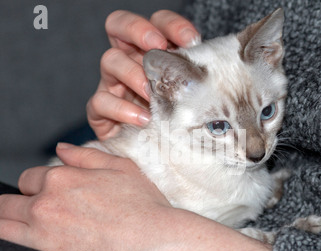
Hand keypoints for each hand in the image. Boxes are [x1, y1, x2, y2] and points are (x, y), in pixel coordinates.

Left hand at [0, 144, 274, 250]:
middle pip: (12, 199)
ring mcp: (41, 227)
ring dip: (8, 218)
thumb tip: (62, 148)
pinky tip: (20, 235)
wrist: (151, 240)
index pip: (31, 177)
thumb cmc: (142, 203)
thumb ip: (86, 156)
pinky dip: (9, 235)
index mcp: (63, 177)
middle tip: (38, 210)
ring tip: (22, 223)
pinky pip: (7, 240)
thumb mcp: (121, 168)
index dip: (39, 184)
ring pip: (2, 220)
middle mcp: (47, 200)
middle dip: (20, 201)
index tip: (49, 193)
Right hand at [87, 10, 199, 139]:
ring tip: (151, 93)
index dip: (171, 24)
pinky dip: (121, 109)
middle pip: (118, 26)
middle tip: (157, 47)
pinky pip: (100, 102)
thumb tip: (215, 62)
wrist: (153, 151)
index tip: (191, 40)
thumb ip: (192, 76)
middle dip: (137, 30)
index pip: (156, 23)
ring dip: (132, 73)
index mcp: (149, 52)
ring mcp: (111, 84)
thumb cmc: (173, 119)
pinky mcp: (101, 112)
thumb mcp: (186, 94)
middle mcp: (128, 61)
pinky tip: (143, 119)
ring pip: (109, 61)